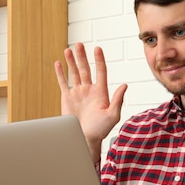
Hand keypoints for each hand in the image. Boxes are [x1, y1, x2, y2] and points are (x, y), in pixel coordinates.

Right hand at [54, 43, 127, 161]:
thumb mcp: (112, 115)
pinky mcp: (67, 98)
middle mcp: (89, 90)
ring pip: (74, 73)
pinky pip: (63, 82)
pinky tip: (59, 63)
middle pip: (85, 69)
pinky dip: (60, 73)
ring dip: (71, 61)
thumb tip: (124, 85)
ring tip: (69, 49)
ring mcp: (78, 93)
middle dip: (82, 57)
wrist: (85, 139)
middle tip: (79, 45)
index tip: (97, 49)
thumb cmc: (100, 130)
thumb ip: (118, 100)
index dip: (99, 60)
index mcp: (101, 92)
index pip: (100, 72)